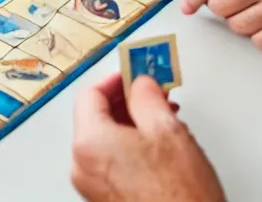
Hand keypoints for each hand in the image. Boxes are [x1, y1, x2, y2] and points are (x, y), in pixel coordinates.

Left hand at [71, 72, 223, 201]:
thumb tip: (141, 84)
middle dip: (127, 101)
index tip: (135, 71)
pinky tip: (158, 147)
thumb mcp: (166, 129)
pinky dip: (131, 147)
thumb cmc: (179, 196)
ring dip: (132, 124)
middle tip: (152, 93)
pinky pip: (113, 161)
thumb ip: (147, 96)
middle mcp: (83, 166)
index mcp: (89, 143)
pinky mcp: (107, 200)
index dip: (117, 78)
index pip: (91, 93)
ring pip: (106, 140)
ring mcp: (93, 187)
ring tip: (163, 120)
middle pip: (96, 117)